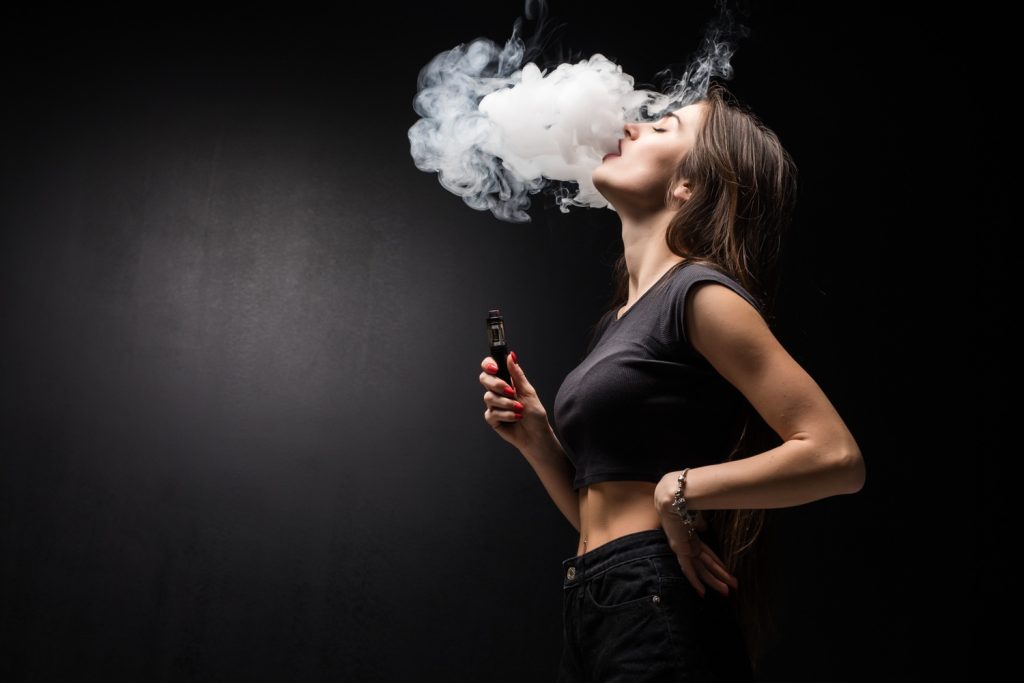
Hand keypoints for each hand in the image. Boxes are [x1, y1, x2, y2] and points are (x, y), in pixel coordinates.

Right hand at [479, 351, 550, 453]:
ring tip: (520, 409)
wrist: (537, 436)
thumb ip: (517, 374)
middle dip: (497, 384)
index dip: (488, 364)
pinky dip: (506, 415)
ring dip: (506, 403)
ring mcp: (494, 405)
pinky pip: (491, 413)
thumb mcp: (528, 391)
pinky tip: (515, 418)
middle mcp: (498, 391)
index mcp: (507, 381)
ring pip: (489, 397)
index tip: (495, 368)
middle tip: (510, 391)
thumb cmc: (535, 414)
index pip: (491, 367)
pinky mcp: (492, 419)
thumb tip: (511, 355)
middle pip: (484, 379)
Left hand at [654, 474, 739, 597]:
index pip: (709, 556)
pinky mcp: (680, 551)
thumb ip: (699, 524)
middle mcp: (689, 547)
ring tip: (725, 592)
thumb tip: (703, 526)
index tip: (727, 574)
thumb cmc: (683, 506)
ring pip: (702, 571)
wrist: (673, 500)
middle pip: (707, 567)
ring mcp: (685, 550)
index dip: (718, 566)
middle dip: (719, 579)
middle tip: (730, 591)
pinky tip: (701, 592)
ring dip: (714, 582)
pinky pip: (688, 570)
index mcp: (693, 540)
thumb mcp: (696, 516)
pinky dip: (695, 582)